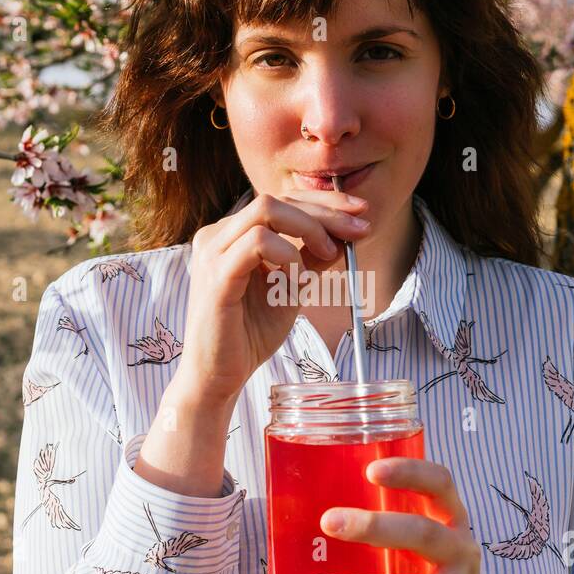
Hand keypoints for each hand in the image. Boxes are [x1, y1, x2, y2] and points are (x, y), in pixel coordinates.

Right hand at [172, 189, 371, 404]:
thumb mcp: (291, 287)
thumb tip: (345, 234)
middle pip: (276, 199)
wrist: (220, 375)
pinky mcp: (215, 275)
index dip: (324, 202)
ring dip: (309, 229)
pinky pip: (257, 243)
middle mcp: (217, 235)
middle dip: (326, 211)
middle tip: (359, 230)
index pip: (281, 200)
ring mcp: (213, 252)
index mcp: (232, 234)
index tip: (360, 214)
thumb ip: (311, 258)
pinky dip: (288, 255)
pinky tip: (299, 279)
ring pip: (266, 210)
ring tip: (328, 257)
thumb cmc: (250, 333)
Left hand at [296, 457, 492, 573]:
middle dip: (376, 527)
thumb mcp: (429, 539)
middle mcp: (459, 554)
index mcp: (454, 521)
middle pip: (423, 534)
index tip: (370, 470)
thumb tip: (312, 495)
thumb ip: (392, 519)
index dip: (409, 473)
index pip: (440, 485)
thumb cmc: (433, 570)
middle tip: (328, 521)